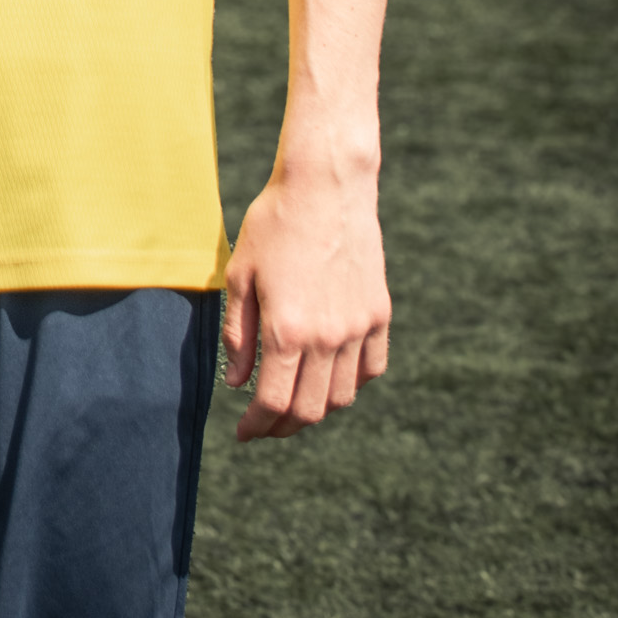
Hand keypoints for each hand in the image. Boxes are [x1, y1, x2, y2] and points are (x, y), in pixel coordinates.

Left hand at [222, 148, 390, 443]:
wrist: (326, 186)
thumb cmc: (273, 224)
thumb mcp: (239, 275)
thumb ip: (237, 335)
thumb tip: (237, 383)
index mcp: (286, 330)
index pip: (272, 401)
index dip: (256, 425)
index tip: (244, 432)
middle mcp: (328, 337)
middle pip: (310, 410)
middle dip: (283, 426)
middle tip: (265, 424)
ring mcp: (359, 327)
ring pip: (343, 396)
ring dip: (317, 408)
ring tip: (294, 400)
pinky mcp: (380, 314)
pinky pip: (371, 368)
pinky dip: (351, 383)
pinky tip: (330, 376)